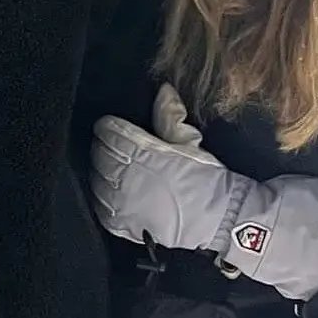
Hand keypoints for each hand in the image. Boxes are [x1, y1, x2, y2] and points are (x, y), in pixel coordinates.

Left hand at [92, 84, 317, 300]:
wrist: (220, 219)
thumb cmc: (206, 178)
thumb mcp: (190, 142)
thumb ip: (170, 117)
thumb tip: (163, 89)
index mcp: (143, 153)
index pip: (110, 132)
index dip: (109, 125)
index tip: (110, 123)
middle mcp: (128, 178)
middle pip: (100, 155)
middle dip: (102, 146)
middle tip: (108, 142)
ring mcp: (123, 206)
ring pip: (96, 181)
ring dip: (99, 170)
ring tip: (108, 164)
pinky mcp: (125, 227)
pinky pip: (100, 208)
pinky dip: (100, 196)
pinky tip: (108, 190)